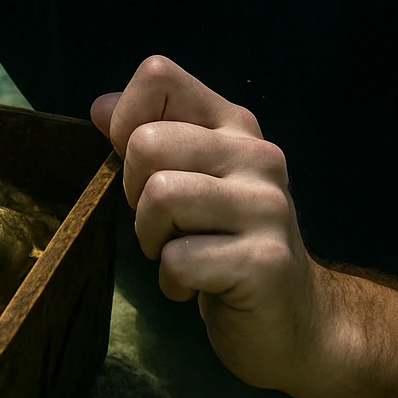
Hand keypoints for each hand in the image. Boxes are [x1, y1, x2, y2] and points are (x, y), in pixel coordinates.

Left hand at [91, 55, 336, 394]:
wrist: (296, 320)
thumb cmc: (228, 244)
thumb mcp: (190, 180)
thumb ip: (151, 138)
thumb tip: (100, 106)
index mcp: (233, 125)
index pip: (159, 78)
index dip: (126, 120)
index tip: (141, 168)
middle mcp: (256, 155)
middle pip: (147, 143)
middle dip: (134, 194)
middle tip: (164, 225)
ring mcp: (265, 206)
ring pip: (160, 196)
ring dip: (152, 239)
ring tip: (179, 253)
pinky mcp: (263, 260)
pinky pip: (177, 258)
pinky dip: (172, 282)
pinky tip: (198, 286)